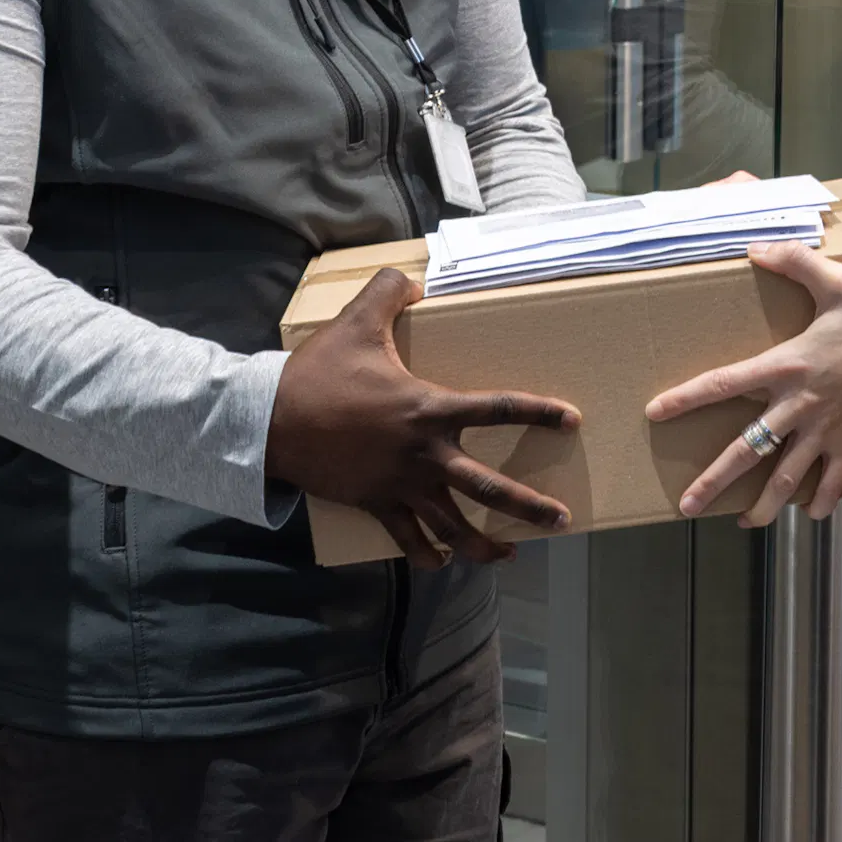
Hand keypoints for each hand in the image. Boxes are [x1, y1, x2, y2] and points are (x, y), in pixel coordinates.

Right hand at [268, 268, 580, 567]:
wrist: (270, 423)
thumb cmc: (317, 374)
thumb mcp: (355, 321)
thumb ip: (389, 292)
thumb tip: (413, 277)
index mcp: (429, 408)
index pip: (498, 408)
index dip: (538, 413)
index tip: (571, 420)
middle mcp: (424, 454)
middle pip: (488, 487)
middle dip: (528, 506)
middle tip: (563, 519)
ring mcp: (401, 485)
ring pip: (452, 526)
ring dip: (484, 545)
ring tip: (509, 554)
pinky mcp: (376, 504)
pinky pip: (407, 539)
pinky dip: (427, 556)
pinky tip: (441, 564)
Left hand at [646, 241, 841, 525]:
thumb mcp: (841, 283)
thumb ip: (797, 262)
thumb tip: (757, 248)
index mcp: (787, 366)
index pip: (725, 383)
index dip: (687, 397)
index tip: (655, 412)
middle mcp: (798, 407)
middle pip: (746, 450)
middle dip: (714, 481)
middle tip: (686, 506)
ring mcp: (826, 433)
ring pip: (786, 478)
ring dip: (764, 506)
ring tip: (745, 525)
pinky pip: (835, 483)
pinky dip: (823, 502)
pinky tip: (810, 514)